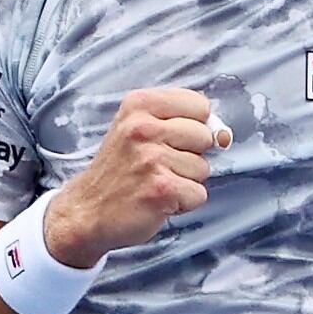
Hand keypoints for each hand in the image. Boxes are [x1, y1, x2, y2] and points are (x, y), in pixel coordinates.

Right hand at [43, 87, 230, 266]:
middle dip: (190, 156)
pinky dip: (183, 203)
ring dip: (185, 181)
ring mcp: (151, 158)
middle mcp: (143, 128)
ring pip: (203, 168)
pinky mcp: (161, 189)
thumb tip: (224, 136)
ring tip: (155, 183)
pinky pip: (199, 194)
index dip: (192, 127)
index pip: (199, 105)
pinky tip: (158, 200)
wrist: (88, 209)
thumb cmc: (121, 169)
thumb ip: (184, 122)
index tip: (169, 140)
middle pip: (205, 136)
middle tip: (158, 166)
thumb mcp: (140, 129)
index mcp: (139, 104)